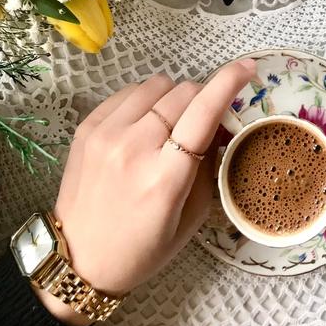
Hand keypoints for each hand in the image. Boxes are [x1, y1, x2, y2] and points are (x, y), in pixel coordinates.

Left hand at [34, 59, 256, 325]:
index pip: (203, 113)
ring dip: (172, 97)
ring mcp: (106, 133)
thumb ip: (209, 163)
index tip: (246, 66)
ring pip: (157, 84)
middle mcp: (134, 148)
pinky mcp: (87, 125)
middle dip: (202, 99)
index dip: (228, 83)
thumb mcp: (191, 217)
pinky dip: (145, 101)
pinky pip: (129, 91)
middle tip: (200, 121)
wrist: (78, 259)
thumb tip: (221, 121)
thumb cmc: (142, 247)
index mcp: (165, 178)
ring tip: (168, 124)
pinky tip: (143, 125)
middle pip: (183, 92)